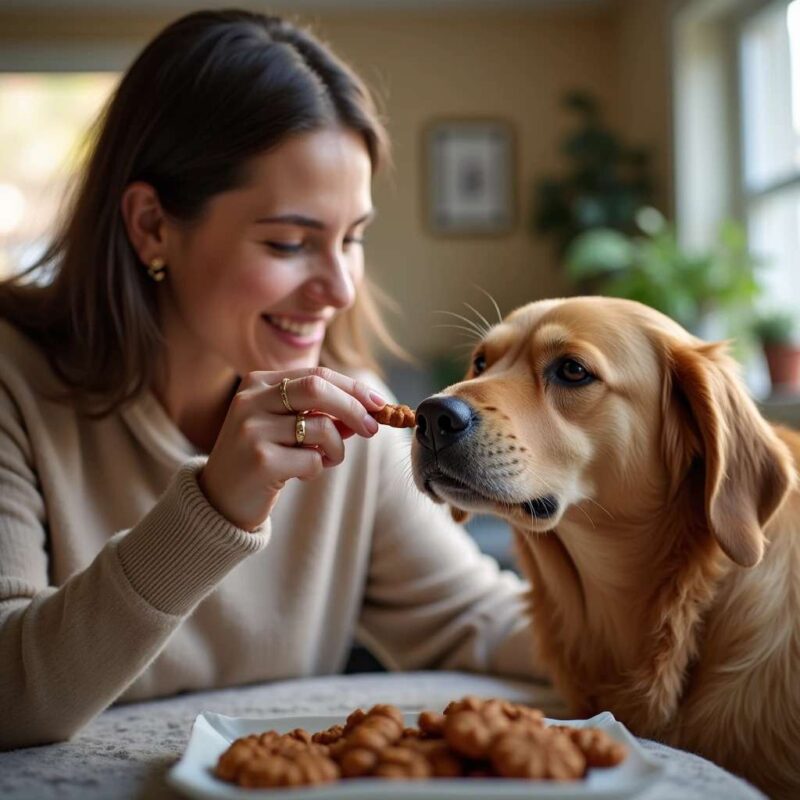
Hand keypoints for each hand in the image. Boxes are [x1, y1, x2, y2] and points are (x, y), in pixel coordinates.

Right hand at [198, 367, 384, 530]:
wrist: (220, 499)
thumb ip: (321, 414)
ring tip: (326, 459)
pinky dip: (318, 468)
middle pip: (318, 389)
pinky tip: (301, 474)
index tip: (378, 404)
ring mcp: (252, 430)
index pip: (317, 374)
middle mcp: (251, 401)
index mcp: (258, 384)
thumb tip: (368, 410)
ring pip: (321, 428)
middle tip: (372, 429)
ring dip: (336, 448)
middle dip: (354, 408)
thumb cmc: (261, 458)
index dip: (353, 388)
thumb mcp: (287, 428)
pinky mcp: (260, 461)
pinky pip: (312, 460)